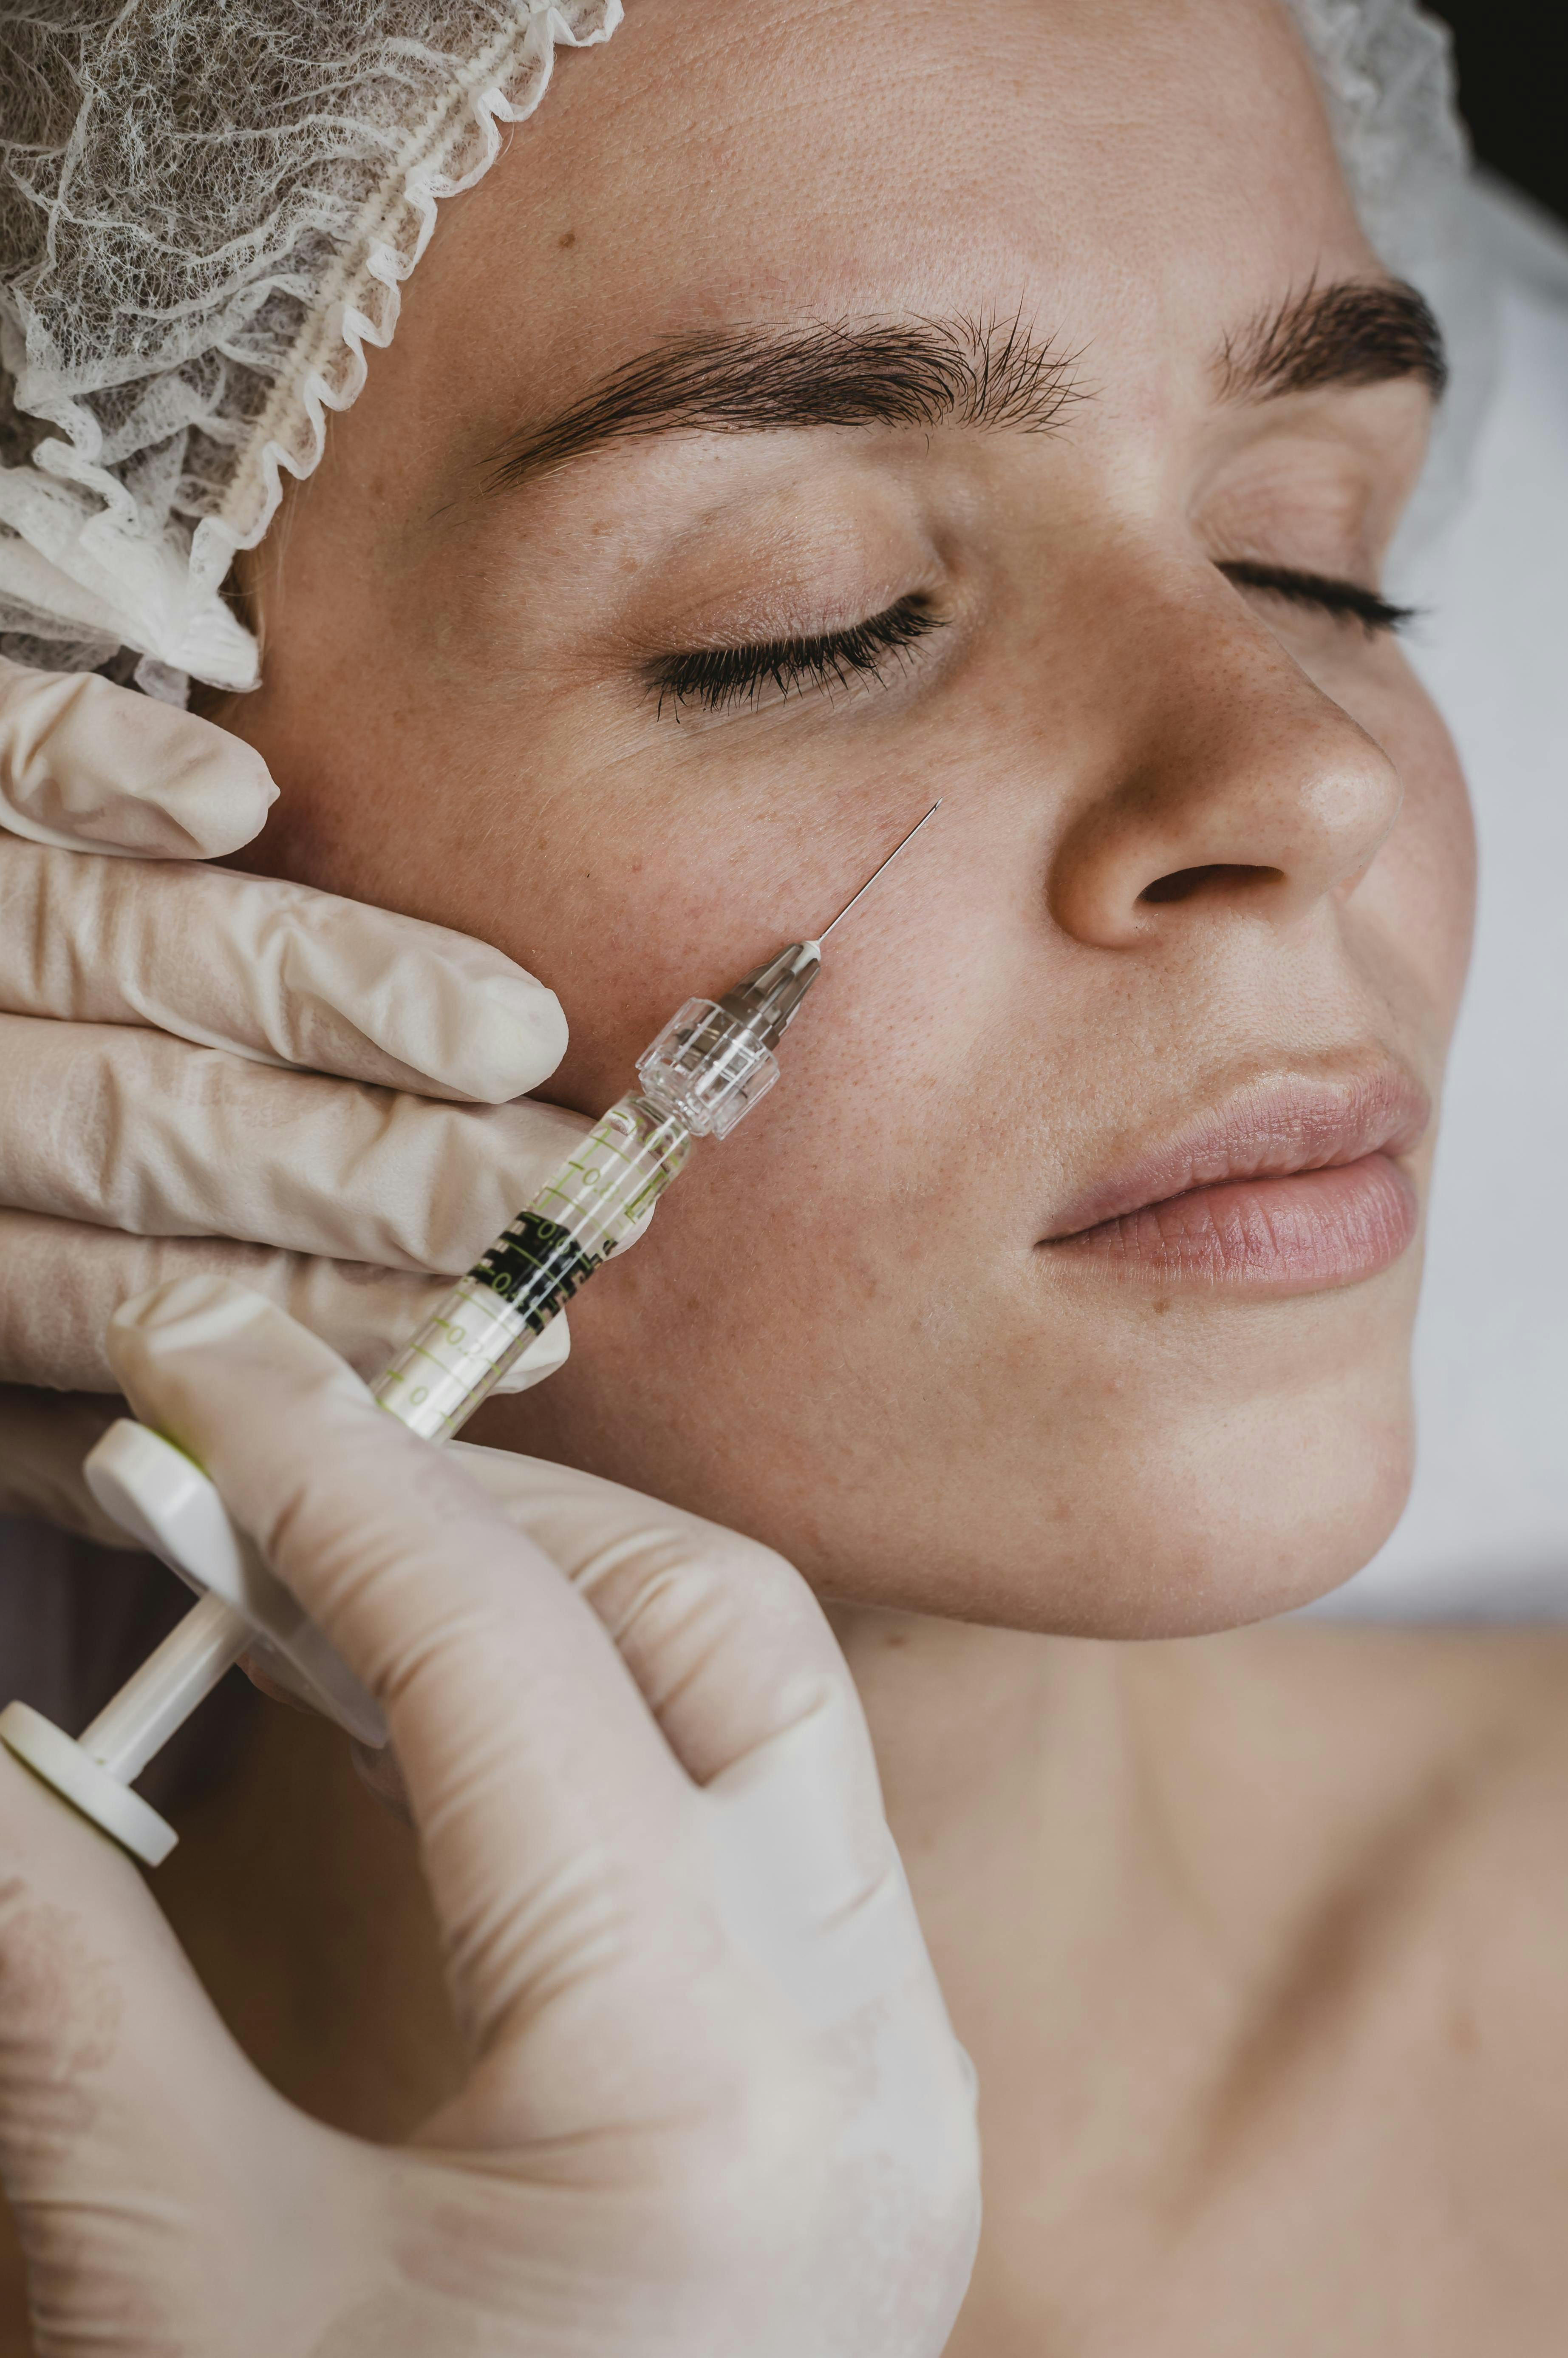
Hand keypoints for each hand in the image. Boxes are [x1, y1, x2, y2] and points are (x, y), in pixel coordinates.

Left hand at [0, 658, 594, 1539]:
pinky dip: (98, 767)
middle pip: (152, 1131)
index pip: (141, 1288)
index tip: (506, 1317)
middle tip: (550, 1193)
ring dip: (317, 990)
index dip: (337, 1310)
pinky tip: (226, 801)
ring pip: (113, 952)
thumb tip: (178, 1459)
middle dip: (371, 1172)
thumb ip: (5, 1401)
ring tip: (499, 1029)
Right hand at [0, 1278, 979, 2355]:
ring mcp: (894, 2068)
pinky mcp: (867, 2092)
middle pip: (705, 1629)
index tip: (203, 1366)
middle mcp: (865, 2052)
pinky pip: (763, 1808)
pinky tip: (439, 1707)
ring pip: (758, 1697)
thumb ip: (62, 1984)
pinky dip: (599, 1707)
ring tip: (335, 1560)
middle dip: (476, 1508)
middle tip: (264, 1465)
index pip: (519, 1658)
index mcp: (706, 2100)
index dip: (334, 1481)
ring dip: (546, 1588)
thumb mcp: (163, 2283)